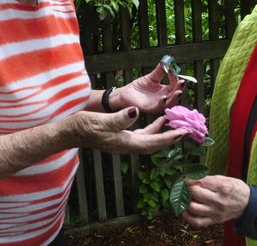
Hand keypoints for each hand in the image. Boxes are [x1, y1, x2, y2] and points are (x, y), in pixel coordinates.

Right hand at [66, 107, 186, 154]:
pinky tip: (158, 121)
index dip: (169, 138)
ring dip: (164, 133)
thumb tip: (136, 112)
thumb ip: (119, 118)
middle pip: (155, 144)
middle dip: (171, 137)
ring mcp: (124, 142)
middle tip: (187, 129)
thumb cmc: (83, 126)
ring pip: (150, 140)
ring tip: (176, 124)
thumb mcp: (101, 121)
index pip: (153, 142)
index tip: (184, 132)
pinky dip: (153, 129)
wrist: (69, 133)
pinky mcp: (120, 137)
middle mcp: (127, 145)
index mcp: (125, 143)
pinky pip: (142, 135)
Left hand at [113, 64, 183, 112]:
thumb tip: (168, 61)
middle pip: (175, 95)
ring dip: (174, 98)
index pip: (175, 85)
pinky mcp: (148, 108)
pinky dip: (161, 103)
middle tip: (182, 82)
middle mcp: (163, 99)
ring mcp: (156, 104)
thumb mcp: (152, 77)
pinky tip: (163, 98)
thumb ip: (160, 70)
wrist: (126, 93)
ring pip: (169, 103)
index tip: (173, 70)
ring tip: (179, 91)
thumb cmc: (139, 87)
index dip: (176, 78)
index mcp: (165, 91)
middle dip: (180, 89)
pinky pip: (157, 107)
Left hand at [182, 175, 249, 226]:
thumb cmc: (235, 188)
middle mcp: (219, 201)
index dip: (189, 179)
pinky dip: (187, 216)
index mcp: (223, 187)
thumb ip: (209, 178)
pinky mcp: (214, 220)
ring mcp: (216, 212)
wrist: (248, 204)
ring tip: (183, 196)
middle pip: (195, 193)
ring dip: (184, 200)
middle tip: (183, 185)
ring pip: (193, 208)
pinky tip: (185, 210)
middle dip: (186, 187)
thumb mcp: (226, 179)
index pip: (201, 182)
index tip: (184, 178)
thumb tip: (191, 177)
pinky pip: (197, 222)